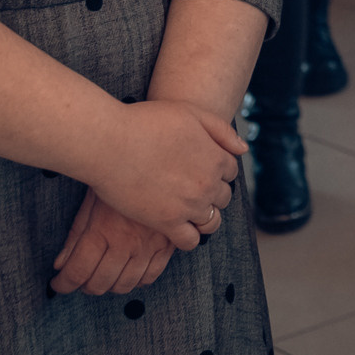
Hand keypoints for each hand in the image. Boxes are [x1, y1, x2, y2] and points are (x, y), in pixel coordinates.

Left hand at [50, 188, 181, 295]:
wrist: (160, 158)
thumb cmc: (120, 176)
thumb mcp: (92, 200)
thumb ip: (76, 235)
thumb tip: (60, 264)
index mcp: (102, 231)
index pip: (77, 272)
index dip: (64, 283)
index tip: (59, 283)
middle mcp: (125, 243)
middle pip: (100, 283)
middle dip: (85, 286)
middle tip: (80, 279)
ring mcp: (149, 246)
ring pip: (125, 285)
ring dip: (110, 286)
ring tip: (103, 276)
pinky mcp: (168, 244)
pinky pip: (151, 276)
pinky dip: (137, 281)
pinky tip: (129, 271)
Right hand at [83, 99, 246, 251]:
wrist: (110, 142)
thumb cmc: (147, 122)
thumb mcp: (192, 113)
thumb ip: (222, 131)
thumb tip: (243, 149)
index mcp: (216, 158)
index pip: (231, 171)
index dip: (218, 170)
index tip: (202, 170)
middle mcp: (208, 184)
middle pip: (223, 197)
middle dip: (213, 193)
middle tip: (192, 189)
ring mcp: (189, 206)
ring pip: (211, 222)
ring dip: (205, 217)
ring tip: (189, 211)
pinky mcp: (167, 223)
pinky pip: (190, 241)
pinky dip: (189, 237)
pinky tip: (176, 227)